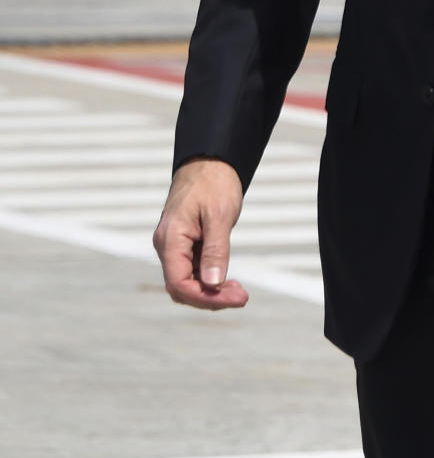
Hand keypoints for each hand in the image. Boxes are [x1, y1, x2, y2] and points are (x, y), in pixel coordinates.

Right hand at [153, 158, 248, 309]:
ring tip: (239, 292)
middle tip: (242, 297)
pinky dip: (210, 279)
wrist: (210, 159)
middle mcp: (167, 246)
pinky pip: (192, 270)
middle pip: (182, 288)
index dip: (206, 297)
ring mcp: (175, 245)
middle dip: (210, 298)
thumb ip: (216, 250)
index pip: (179, 284)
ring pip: (187, 282)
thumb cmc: (214, 182)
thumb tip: (214, 283)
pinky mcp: (185, 244)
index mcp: (171, 239)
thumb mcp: (220, 215)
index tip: (235, 298)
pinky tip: (228, 281)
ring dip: (211, 291)